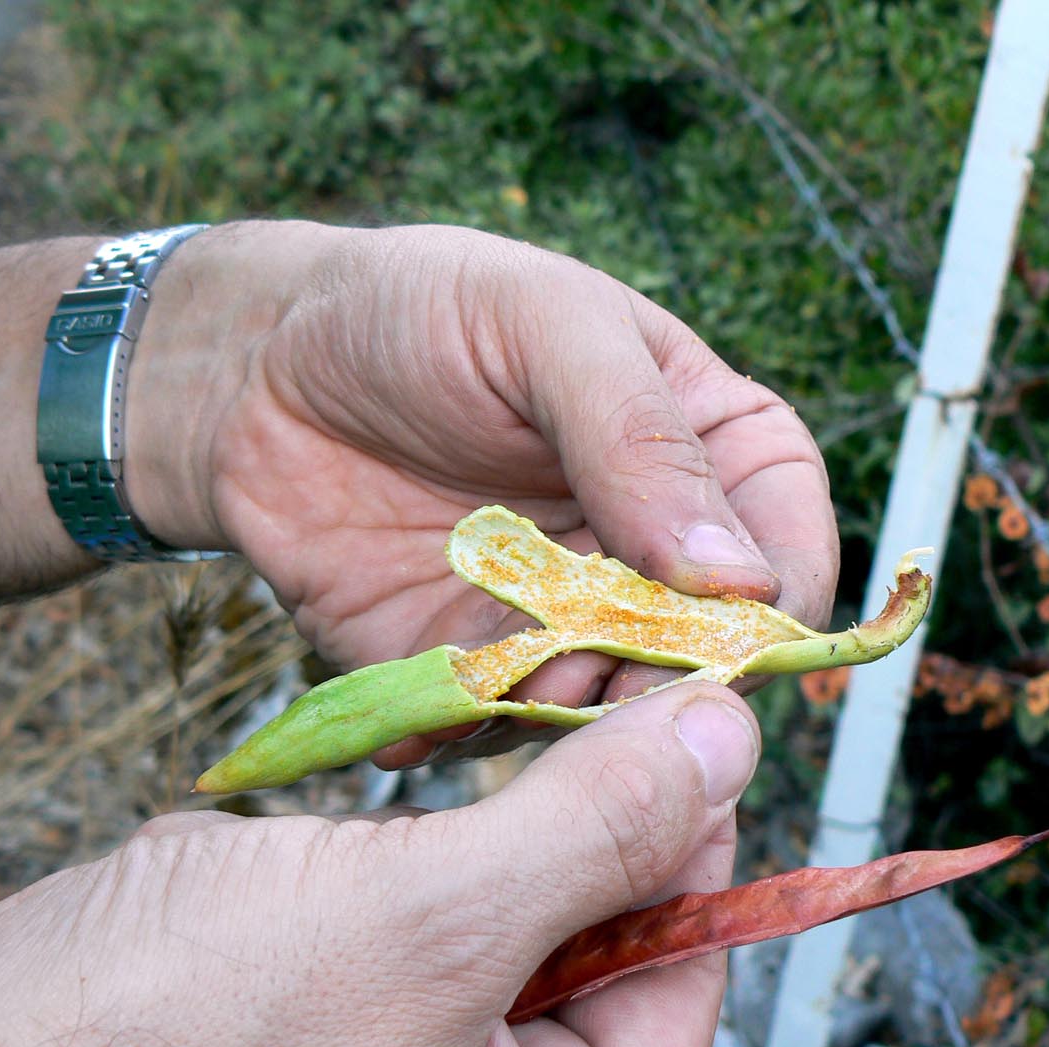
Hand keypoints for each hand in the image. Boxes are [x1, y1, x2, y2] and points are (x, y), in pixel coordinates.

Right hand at [0, 685, 757, 1046]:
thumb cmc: (170, 1037)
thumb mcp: (423, 922)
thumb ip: (591, 830)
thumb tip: (724, 742)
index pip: (681, 984)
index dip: (693, 839)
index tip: (693, 719)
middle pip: (602, 948)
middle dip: (586, 825)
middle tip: (597, 694)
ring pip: (507, 920)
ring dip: (496, 828)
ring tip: (478, 750)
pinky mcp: (334, 1025)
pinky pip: (418, 917)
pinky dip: (410, 851)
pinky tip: (372, 815)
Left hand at [131, 223, 838, 760]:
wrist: (258, 372)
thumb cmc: (417, 309)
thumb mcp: (541, 326)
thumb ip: (639, 439)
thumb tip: (740, 578)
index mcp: (703, 449)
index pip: (790, 543)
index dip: (783, 600)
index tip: (742, 631)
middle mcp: (648, 551)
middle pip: (711, 655)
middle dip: (670, 679)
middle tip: (603, 670)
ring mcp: (564, 620)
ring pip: (613, 713)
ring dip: (574, 720)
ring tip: (508, 677)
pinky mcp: (476, 670)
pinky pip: (501, 734)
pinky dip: (472, 735)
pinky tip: (427, 710)